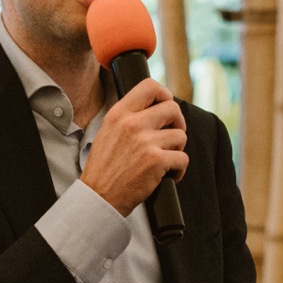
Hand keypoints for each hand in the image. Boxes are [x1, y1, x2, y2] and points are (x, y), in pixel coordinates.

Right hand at [80, 78, 187, 214]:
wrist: (100, 197)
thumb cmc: (105, 168)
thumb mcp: (108, 132)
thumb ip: (128, 118)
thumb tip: (155, 108)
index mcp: (119, 114)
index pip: (150, 86)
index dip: (165, 95)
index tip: (166, 109)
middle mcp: (132, 124)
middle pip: (173, 108)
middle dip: (178, 124)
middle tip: (171, 137)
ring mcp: (145, 142)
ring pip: (181, 135)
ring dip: (177, 149)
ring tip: (165, 160)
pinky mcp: (156, 161)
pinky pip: (183, 158)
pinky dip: (179, 169)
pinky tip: (168, 175)